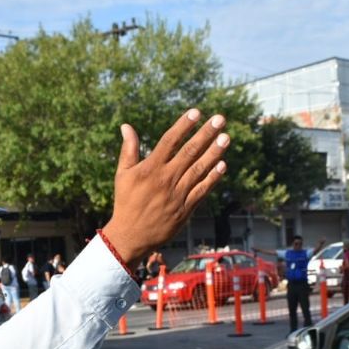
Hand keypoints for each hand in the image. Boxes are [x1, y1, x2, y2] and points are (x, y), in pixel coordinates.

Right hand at [103, 109, 228, 265]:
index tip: (197, 112)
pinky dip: (213, 178)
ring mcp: (177, 194)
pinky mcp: (185, 209)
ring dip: (214, 153)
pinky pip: (202, 190)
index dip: (184, 125)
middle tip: (220, 119)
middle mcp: (165, 179)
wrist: (131, 236)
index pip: (170, 141)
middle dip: (206, 134)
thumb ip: (128, 150)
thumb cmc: (126, 202)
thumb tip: (126, 126)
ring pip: (199, 169)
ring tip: (226, 138)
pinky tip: (222, 165)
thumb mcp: (122, 175)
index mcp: (150, 168)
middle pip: (189, 152)